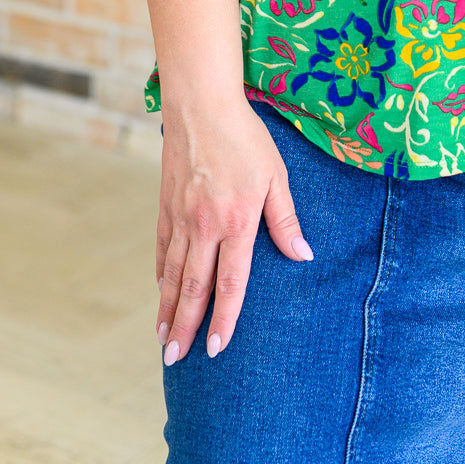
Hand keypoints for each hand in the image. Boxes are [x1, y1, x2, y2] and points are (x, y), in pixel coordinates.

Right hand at [155, 97, 312, 364]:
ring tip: (164, 340)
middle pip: (194, 288)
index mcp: (236, 222)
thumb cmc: (246, 138)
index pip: (230, 282)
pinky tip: (162, 291)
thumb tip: (302, 255)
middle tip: (177, 359)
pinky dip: (161, 274)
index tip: (218, 348)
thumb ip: (285, 219)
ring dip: (168, 309)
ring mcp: (181, 217)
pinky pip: (162, 248)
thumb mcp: (276, 175)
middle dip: (186, 327)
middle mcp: (205, 226)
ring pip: (173, 274)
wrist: (201, 106)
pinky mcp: (165, 205)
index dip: (224, 319)